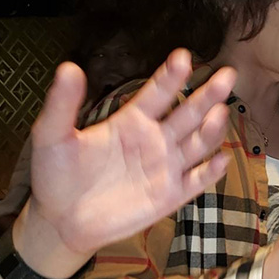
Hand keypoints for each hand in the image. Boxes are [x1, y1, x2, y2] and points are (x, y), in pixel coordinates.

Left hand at [21, 49, 234, 277]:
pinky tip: (220, 159)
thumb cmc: (56, 175)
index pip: (157, 93)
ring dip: (211, 129)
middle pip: (188, 113)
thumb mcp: (52, 135)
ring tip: (220, 113)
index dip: (171, 76)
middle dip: (208, 95)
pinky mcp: (172, 195)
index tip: (183, 57)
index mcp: (132, 120)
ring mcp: (166, 167)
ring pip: (198, 143)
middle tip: (227, 75)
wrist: (60, 221)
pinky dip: (210, 172)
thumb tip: (68, 67)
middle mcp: (156, 139)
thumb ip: (62, 104)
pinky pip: (197, 181)